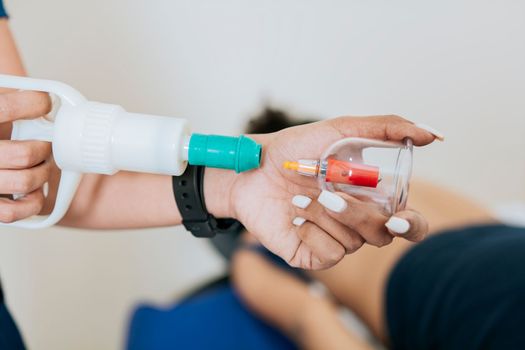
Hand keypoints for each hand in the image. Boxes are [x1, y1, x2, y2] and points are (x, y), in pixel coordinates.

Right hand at [0, 90, 52, 221]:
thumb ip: (10, 106)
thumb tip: (44, 97)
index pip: (3, 109)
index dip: (30, 103)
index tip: (44, 102)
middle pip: (23, 154)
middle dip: (43, 148)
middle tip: (46, 143)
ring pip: (25, 181)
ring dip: (43, 173)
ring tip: (42, 165)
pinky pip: (13, 211)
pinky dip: (33, 201)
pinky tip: (33, 190)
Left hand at [229, 116, 437, 268]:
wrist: (253, 168)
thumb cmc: (295, 148)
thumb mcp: (341, 130)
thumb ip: (387, 129)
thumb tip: (433, 135)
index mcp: (371, 197)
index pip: (408, 222)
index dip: (410, 225)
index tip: (398, 217)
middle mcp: (358, 222)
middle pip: (382, 234)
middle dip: (357, 214)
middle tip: (328, 194)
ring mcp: (336, 240)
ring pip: (354, 242)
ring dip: (325, 215)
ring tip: (299, 197)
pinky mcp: (313, 255)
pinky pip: (330, 255)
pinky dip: (312, 231)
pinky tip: (294, 216)